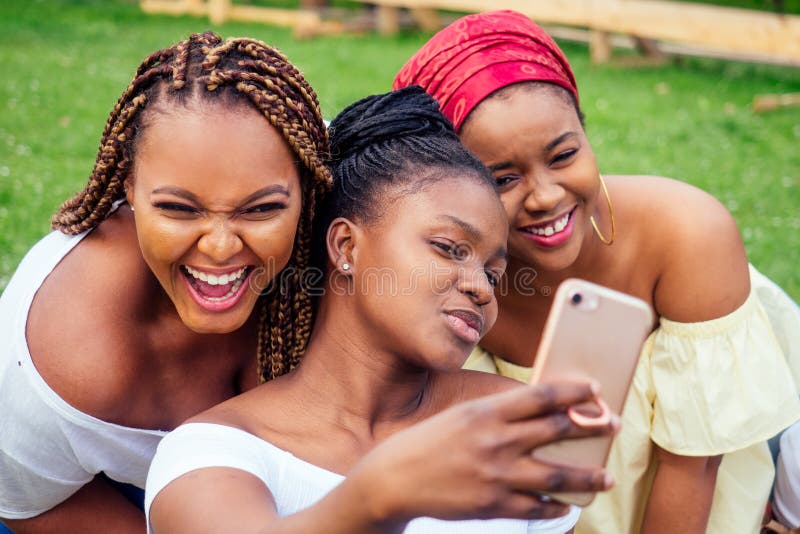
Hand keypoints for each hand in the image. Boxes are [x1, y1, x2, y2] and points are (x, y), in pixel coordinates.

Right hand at [350, 381, 618, 523]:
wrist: (394, 479)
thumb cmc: (430, 441)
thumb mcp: (463, 416)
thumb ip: (499, 414)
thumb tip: (542, 413)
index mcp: (487, 412)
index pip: (542, 396)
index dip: (573, 391)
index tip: (595, 389)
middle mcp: (496, 442)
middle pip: (558, 430)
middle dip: (592, 427)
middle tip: (614, 425)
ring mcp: (496, 476)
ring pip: (557, 476)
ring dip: (587, 476)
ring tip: (606, 476)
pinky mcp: (493, 505)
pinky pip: (537, 508)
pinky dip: (556, 506)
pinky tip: (567, 504)